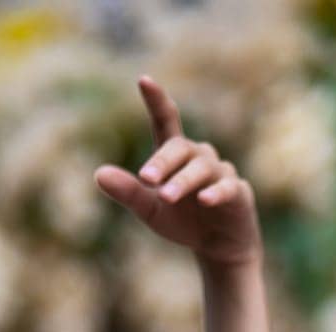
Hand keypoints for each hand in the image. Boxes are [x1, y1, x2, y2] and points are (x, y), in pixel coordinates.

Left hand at [94, 76, 262, 269]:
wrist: (219, 247)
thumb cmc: (184, 221)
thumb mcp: (151, 211)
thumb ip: (129, 192)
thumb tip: (98, 174)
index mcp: (175, 156)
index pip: (166, 122)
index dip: (157, 101)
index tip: (144, 80)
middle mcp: (198, 156)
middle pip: (180, 148)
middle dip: (162, 162)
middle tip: (145, 178)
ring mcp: (220, 172)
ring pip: (201, 168)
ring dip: (183, 181)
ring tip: (165, 195)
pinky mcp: (237, 192)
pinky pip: (227, 187)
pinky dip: (216, 192)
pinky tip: (204, 200)